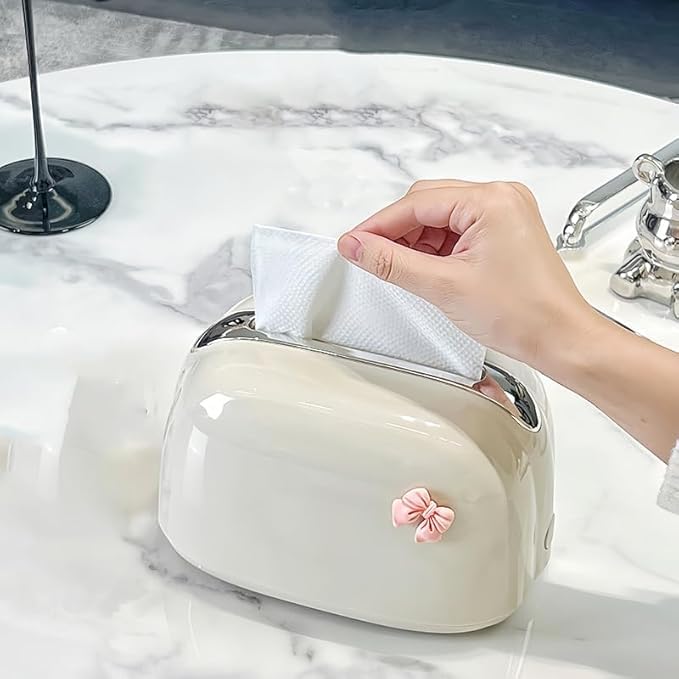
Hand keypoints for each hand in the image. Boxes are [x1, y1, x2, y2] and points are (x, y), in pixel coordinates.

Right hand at [337, 179, 596, 370]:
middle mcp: (501, 198)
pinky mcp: (505, 232)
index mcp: (491, 200)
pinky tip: (424, 268)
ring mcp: (505, 214)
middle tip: (370, 257)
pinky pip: (458, 230)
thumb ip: (392, 262)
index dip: (378, 225)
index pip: (417, 204)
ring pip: (441, 217)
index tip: (353, 243)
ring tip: (399, 269)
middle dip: (396, 232)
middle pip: (428, 204)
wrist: (561, 339)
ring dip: (415, 240)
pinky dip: (436, 248)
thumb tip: (357, 246)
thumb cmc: (523, 314)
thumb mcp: (443, 286)